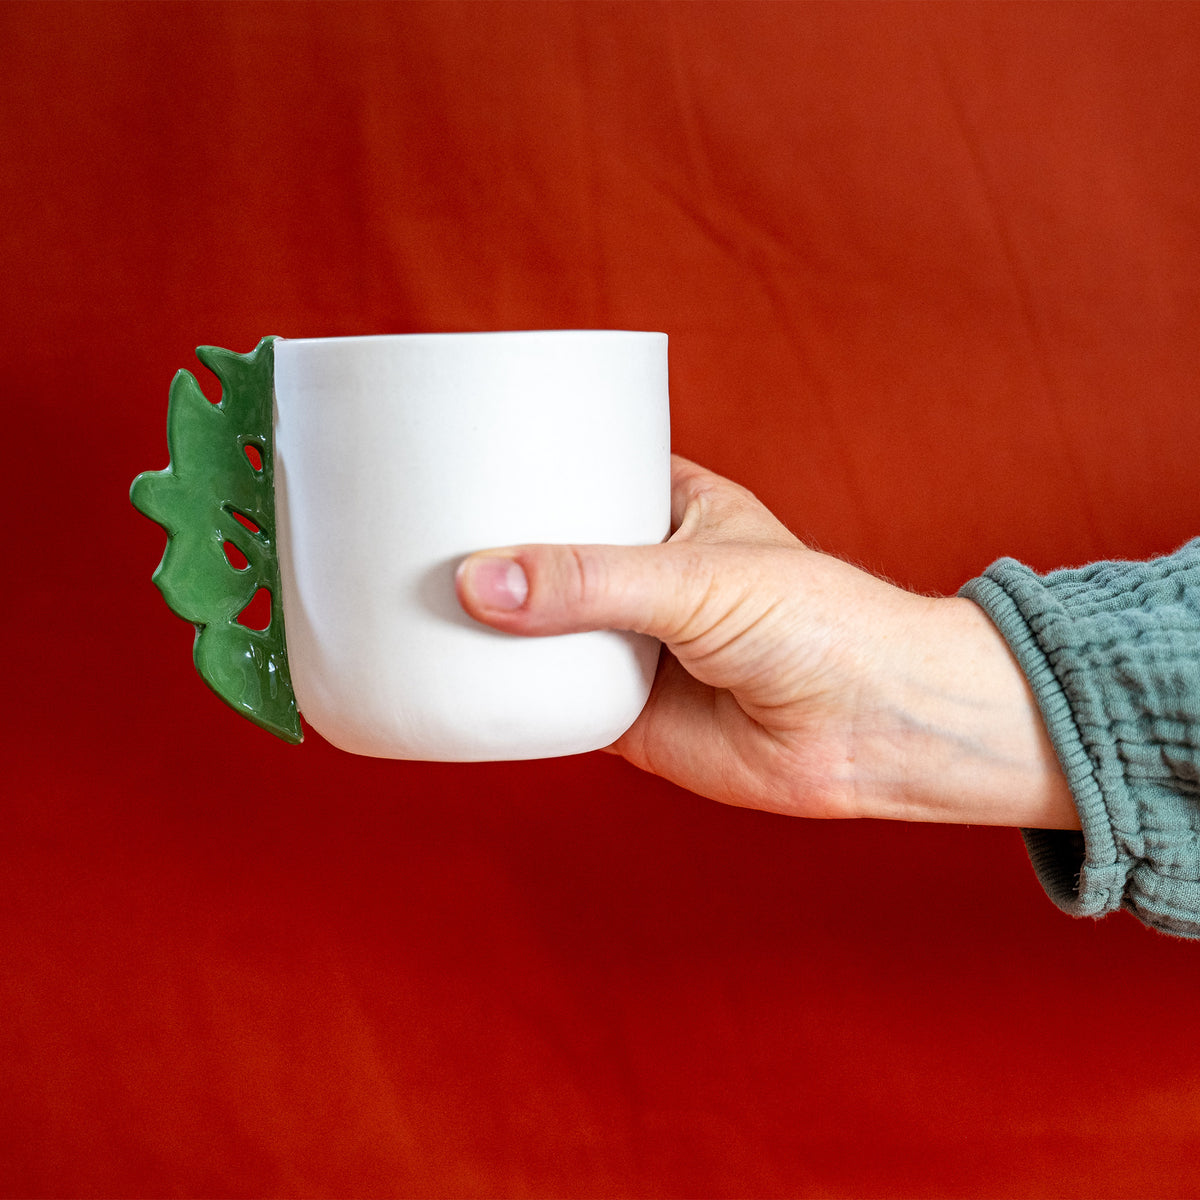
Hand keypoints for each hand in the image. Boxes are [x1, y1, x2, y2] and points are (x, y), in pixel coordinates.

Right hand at [456, 456, 1078, 828]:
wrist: (869, 728)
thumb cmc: (816, 621)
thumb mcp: (696, 577)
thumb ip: (590, 581)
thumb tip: (479, 584)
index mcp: (667, 509)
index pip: (576, 470)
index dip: (515, 464)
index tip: (445, 452)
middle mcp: (640, 575)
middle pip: (541, 554)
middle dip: (483, 549)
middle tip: (403, 534)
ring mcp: (628, 644)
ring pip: (535, 628)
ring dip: (483, 622)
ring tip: (400, 598)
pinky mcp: (619, 713)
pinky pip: (544, 698)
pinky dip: (501, 691)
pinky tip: (443, 673)